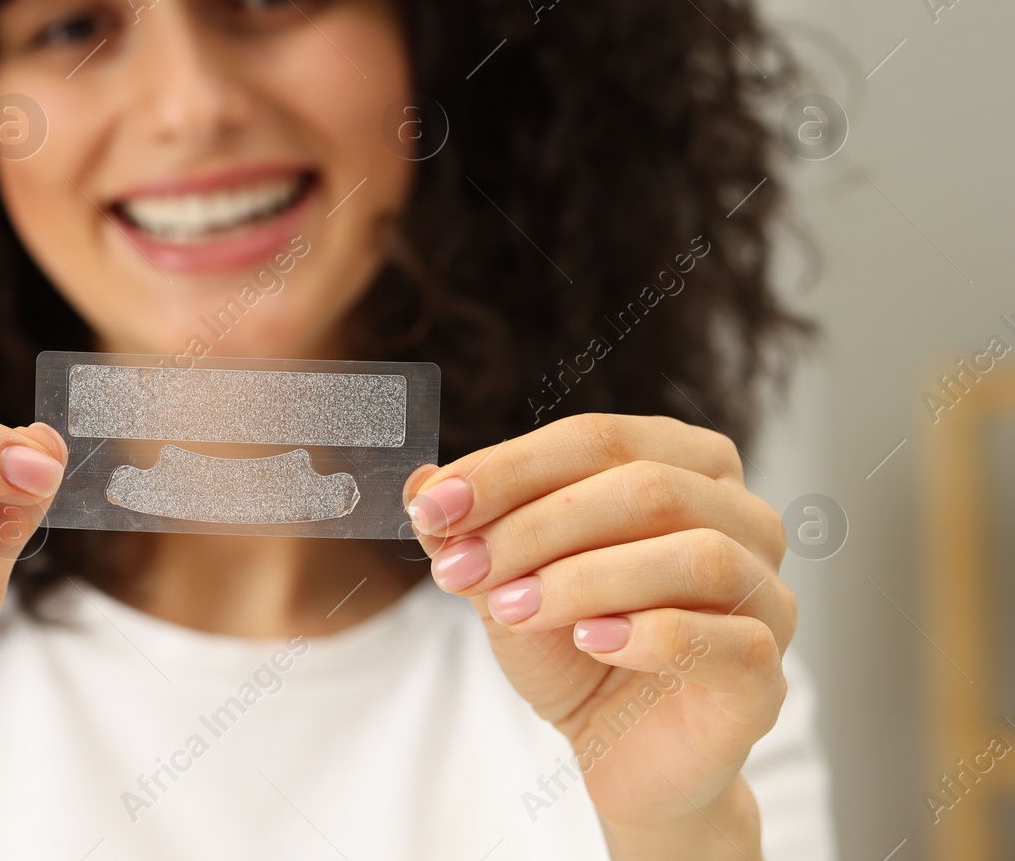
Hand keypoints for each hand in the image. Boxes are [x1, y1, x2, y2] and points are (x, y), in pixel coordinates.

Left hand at [404, 413, 791, 858]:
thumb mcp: (508, 578)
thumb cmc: (575, 645)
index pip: (597, 439)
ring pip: (692, 554)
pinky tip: (587, 641)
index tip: (432, 507)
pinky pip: (723, 636)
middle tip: (461, 567)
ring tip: (508, 610)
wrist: (620, 751)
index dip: (508, 468)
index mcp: (687, 466)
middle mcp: (743, 517)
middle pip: (647, 485)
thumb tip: (423, 481)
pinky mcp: (765, 671)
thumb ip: (472, 528)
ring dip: (583, 577)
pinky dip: (646, 632)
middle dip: (536, 524)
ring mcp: (766, 593)